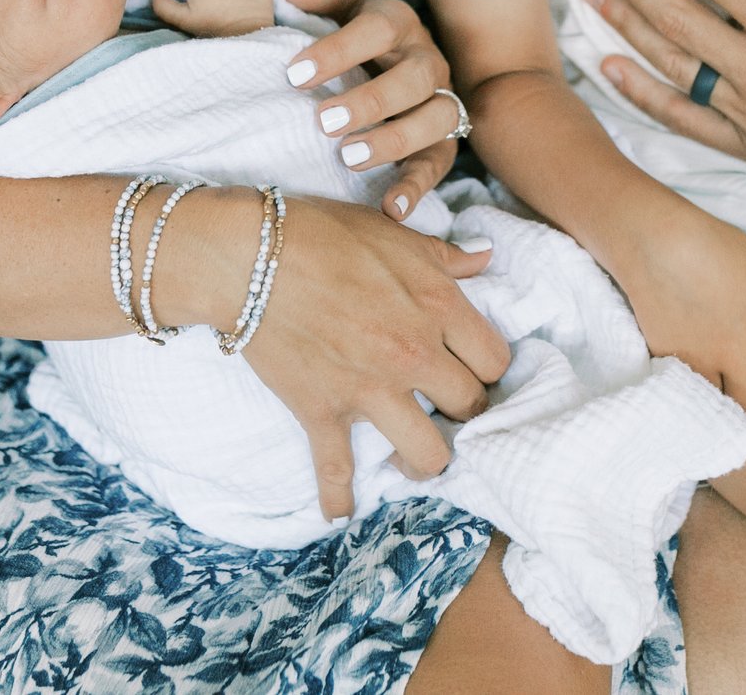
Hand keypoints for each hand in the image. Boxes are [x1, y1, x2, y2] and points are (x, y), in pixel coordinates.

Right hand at [235, 193, 511, 517]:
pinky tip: (339, 512)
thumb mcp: (395, 234)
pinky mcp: (324, 411)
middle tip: (447, 410)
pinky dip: (337, 498)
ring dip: (425, 461)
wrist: (250, 256)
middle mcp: (414, 354)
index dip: (487, 368)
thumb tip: (486, 257)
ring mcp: (370, 389)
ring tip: (414, 458)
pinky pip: (337, 470)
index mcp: (437, 307)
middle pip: (470, 408)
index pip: (494, 359)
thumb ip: (446, 257)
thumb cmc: (323, 234)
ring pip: (429, 454)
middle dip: (463, 411)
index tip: (472, 369)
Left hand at [276, 0, 462, 220]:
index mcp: (399, 22)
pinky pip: (438, 164)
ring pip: (436, 119)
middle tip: (323, 121)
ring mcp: (442, 100)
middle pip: (413, 79)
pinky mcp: (445, 142)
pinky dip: (417, 188)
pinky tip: (389, 208)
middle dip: (370, 102)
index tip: (294, 74)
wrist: (406, 59)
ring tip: (348, 158)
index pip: (376, 29)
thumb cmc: (362, 34)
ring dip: (394, 141)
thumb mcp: (343, 7)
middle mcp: (428, 60)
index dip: (338, 50)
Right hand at [610, 197, 745, 420]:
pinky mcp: (668, 359)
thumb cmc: (714, 245)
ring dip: (722, 411)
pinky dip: (692, 398)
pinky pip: (686, 392)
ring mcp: (700, 359)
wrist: (656, 239)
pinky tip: (693, 394)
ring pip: (717, 407)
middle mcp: (736, 354)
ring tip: (722, 411)